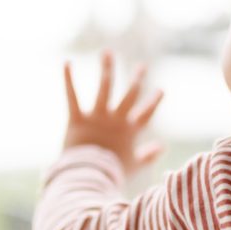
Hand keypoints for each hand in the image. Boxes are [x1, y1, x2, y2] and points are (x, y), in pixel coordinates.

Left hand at [62, 49, 164, 176]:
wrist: (90, 176)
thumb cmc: (112, 173)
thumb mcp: (133, 165)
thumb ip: (148, 155)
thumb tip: (162, 147)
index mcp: (129, 130)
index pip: (146, 113)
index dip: (154, 101)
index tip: (161, 89)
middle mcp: (115, 119)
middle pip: (129, 95)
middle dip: (136, 79)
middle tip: (142, 66)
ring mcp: (97, 117)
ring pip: (104, 87)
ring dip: (107, 69)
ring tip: (108, 53)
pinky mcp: (77, 119)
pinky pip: (72, 96)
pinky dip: (68, 79)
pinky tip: (68, 63)